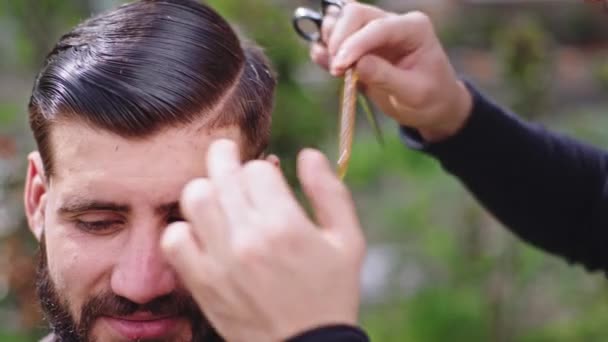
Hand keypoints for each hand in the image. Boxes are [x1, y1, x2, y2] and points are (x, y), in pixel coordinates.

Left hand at [161, 139, 365, 341]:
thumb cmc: (331, 293)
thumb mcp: (348, 241)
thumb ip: (329, 192)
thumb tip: (307, 154)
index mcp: (286, 225)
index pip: (257, 169)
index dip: (264, 168)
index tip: (269, 179)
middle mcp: (249, 238)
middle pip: (222, 174)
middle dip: (226, 157)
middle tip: (227, 154)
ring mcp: (220, 261)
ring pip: (195, 198)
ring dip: (206, 189)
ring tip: (218, 196)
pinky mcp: (202, 283)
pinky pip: (174, 239)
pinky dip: (184, 228)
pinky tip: (203, 232)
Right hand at [312, 3, 472, 141]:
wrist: (432, 106)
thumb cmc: (430, 98)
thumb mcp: (414, 94)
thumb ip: (386, 77)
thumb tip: (357, 64)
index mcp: (414, 28)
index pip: (378, 27)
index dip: (354, 44)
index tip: (339, 67)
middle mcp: (393, 23)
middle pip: (355, 14)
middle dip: (339, 38)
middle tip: (337, 69)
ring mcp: (374, 31)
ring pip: (341, 20)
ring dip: (330, 40)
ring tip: (334, 68)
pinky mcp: (360, 45)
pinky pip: (335, 37)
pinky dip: (325, 46)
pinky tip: (322, 60)